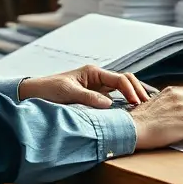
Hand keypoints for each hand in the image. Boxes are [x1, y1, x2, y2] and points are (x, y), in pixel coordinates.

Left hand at [17, 64, 150, 107]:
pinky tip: (132, 111)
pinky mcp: (95, 97)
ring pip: (122, 89)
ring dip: (133, 96)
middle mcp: (98, 78)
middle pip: (125, 81)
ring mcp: (97, 88)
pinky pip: (114, 98)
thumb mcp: (68, 93)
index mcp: (93, 72)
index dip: (130, 90)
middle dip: (137, 91)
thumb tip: (109, 105)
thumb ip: (88, 98)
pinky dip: (125, 102)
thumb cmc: (49, 89)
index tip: (136, 103)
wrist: (35, 94)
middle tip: (148, 105)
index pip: (119, 79)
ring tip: (145, 108)